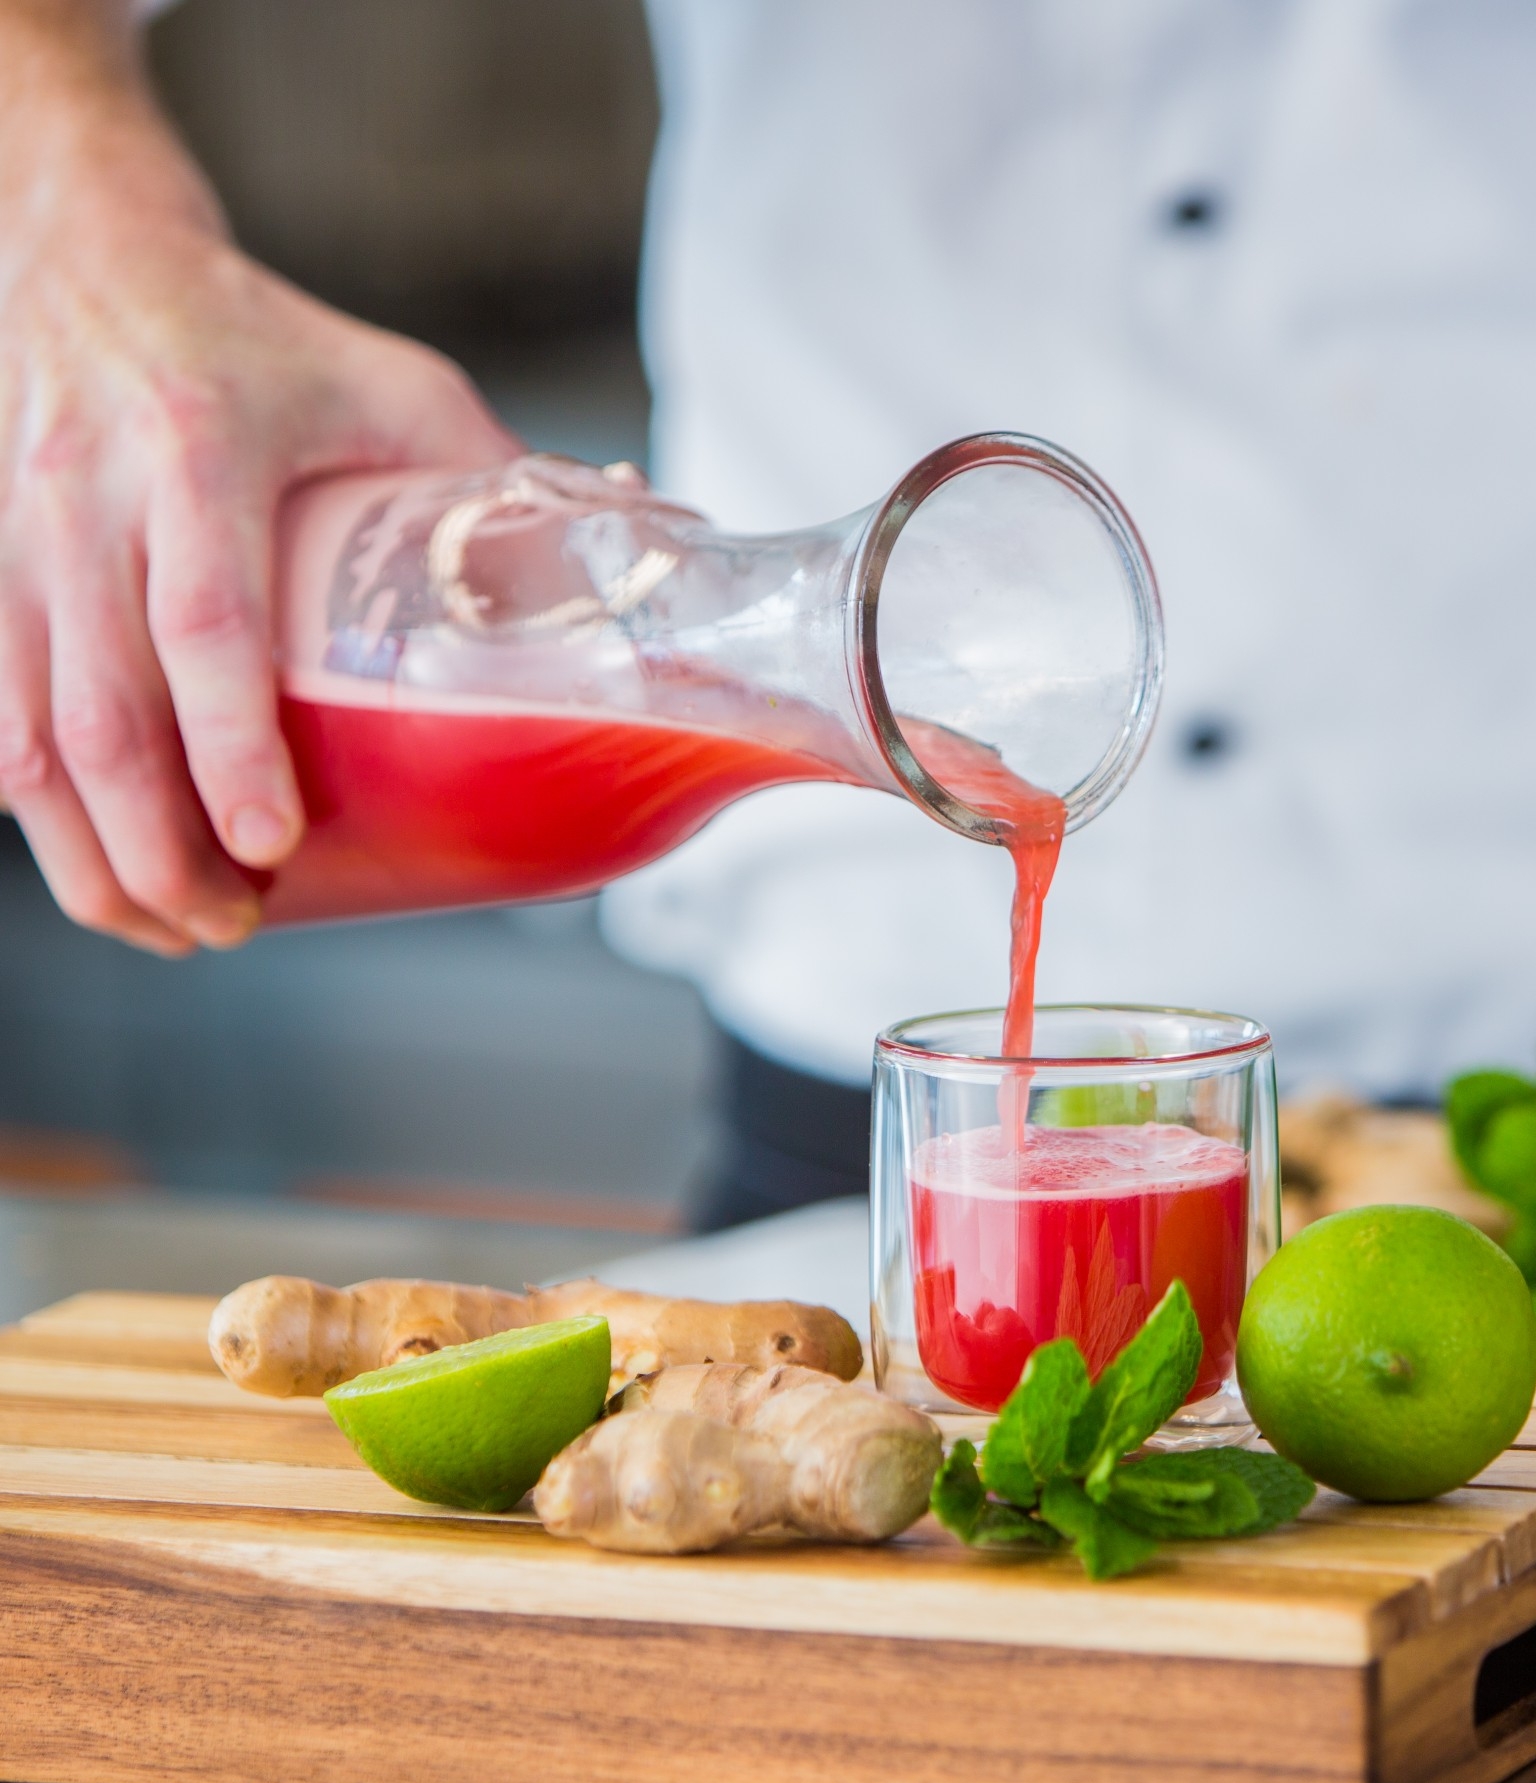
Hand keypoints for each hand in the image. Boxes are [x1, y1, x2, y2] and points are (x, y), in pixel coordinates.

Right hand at [0, 29, 519, 952]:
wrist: (90, 260)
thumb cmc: (265, 341)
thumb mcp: (393, 384)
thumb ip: (495, 474)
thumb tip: (632, 546)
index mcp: (200, 448)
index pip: (205, 620)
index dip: (232, 744)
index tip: (271, 844)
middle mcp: (90, 501)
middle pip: (100, 710)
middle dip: (157, 844)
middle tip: (232, 926)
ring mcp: (22, 544)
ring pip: (28, 734)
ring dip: (94, 855)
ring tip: (171, 928)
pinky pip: (0, 715)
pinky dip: (42, 813)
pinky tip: (104, 871)